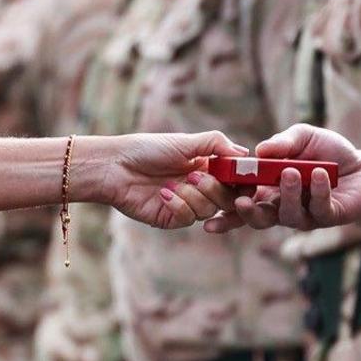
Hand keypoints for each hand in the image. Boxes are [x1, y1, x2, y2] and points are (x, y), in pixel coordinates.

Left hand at [101, 133, 235, 229]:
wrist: (115, 167)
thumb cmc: (148, 149)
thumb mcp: (186, 141)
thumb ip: (217, 144)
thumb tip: (245, 154)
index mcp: (208, 167)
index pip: (236, 180)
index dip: (242, 182)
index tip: (242, 178)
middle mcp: (201, 187)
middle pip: (228, 199)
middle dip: (215, 189)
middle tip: (195, 176)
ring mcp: (187, 205)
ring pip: (210, 210)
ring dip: (193, 195)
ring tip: (173, 183)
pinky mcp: (172, 218)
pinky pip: (189, 218)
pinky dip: (178, 205)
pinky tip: (163, 194)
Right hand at [207, 125, 360, 232]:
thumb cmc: (330, 152)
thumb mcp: (302, 137)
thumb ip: (281, 143)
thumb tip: (259, 151)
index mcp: (269, 190)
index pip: (241, 202)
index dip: (223, 209)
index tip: (206, 212)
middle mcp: (283, 207)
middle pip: (256, 218)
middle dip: (245, 211)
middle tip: (242, 200)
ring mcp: (305, 215)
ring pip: (286, 216)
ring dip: (286, 194)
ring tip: (290, 173)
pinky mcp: (328, 217)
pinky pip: (317, 209)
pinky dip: (317, 190)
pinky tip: (320, 174)